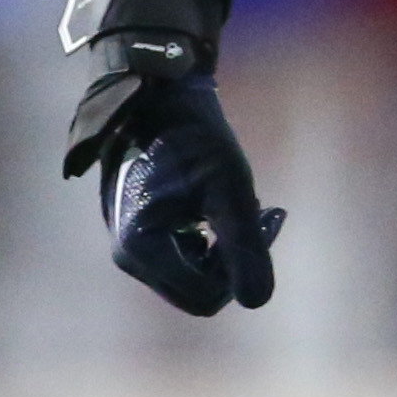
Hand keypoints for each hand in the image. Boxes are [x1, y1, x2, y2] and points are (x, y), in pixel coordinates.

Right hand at [89, 74, 286, 314]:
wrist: (158, 95)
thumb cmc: (193, 137)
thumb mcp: (228, 188)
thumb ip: (243, 244)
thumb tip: (258, 302)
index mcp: (140, 250)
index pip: (206, 297)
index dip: (242, 270)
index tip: (268, 219)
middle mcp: (128, 255)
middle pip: (198, 290)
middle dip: (234, 258)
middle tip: (264, 212)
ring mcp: (131, 243)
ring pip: (192, 272)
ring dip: (224, 246)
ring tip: (244, 201)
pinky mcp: (139, 229)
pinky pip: (181, 253)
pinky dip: (209, 235)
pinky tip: (222, 200)